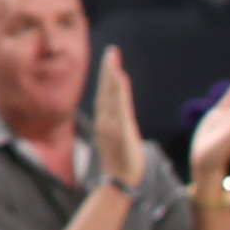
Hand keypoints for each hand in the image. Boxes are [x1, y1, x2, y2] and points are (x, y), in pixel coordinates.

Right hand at [90, 46, 148, 188]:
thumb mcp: (119, 139)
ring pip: (111, 95)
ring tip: (114, 59)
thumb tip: (118, 111)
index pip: (107, 93)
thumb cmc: (122, 160)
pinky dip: (119, 91)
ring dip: (112, 76)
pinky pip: (119, 106)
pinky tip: (121, 79)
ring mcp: (112, 123)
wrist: (121, 179)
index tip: (112, 59)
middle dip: (109, 70)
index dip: (109, 76)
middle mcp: (107, 119)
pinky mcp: (120, 129)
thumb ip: (117, 123)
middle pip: (107, 90)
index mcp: (107, 120)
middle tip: (112, 51)